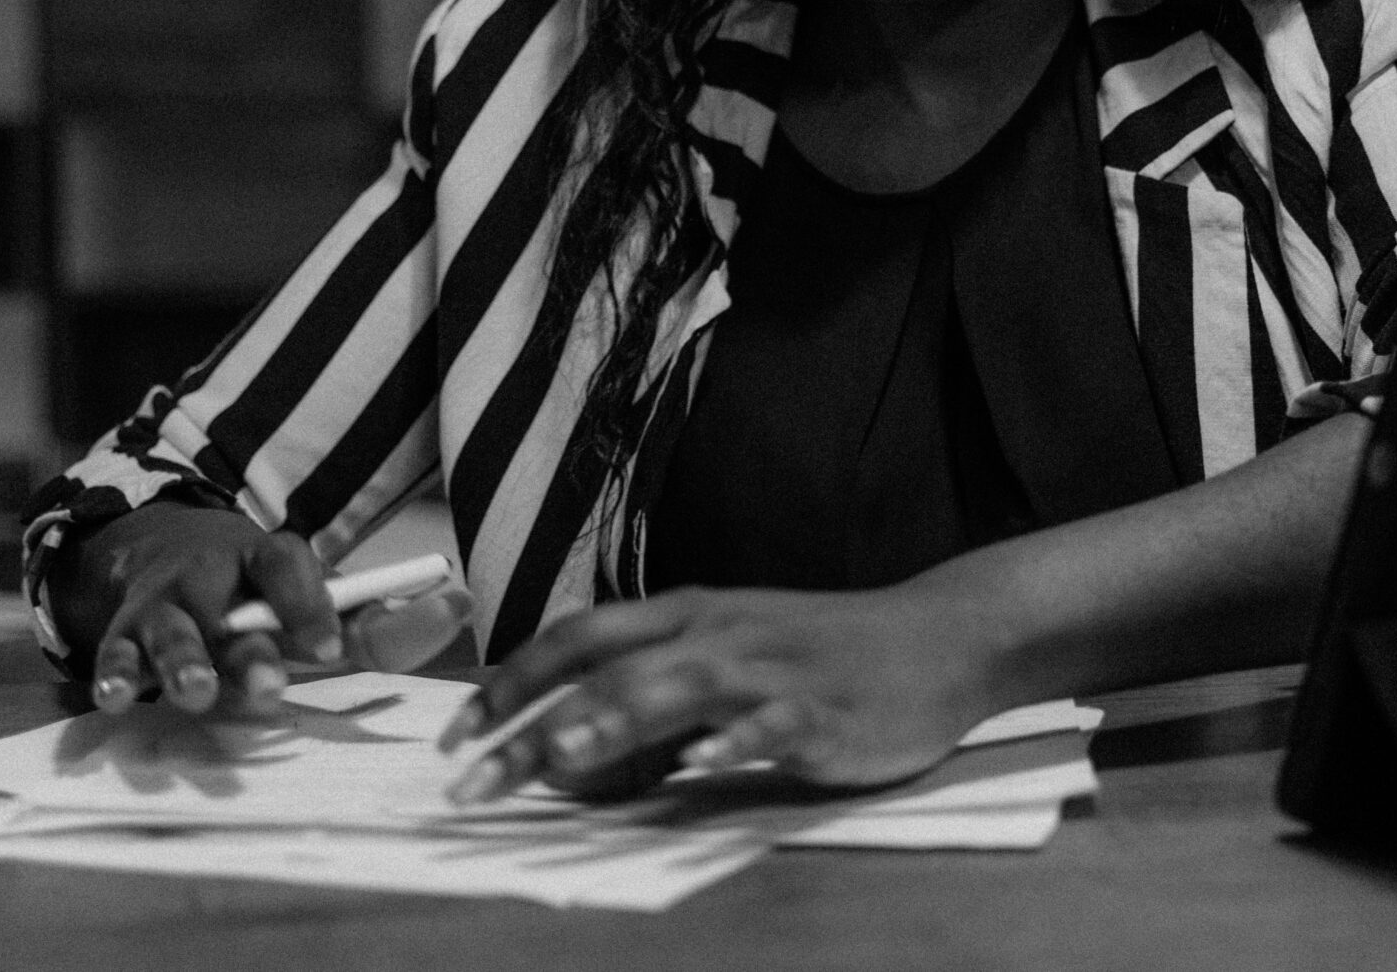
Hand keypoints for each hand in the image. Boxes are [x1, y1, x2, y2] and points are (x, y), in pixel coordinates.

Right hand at [56, 505, 472, 718]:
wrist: (169, 552)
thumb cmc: (266, 595)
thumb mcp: (319, 599)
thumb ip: (383, 618)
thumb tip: (460, 604)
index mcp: (267, 556)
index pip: (289, 569)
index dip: (310, 606)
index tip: (333, 649)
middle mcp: (213, 576)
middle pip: (229, 609)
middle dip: (249, 650)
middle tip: (270, 685)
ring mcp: (165, 605)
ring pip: (171, 632)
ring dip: (184, 663)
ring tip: (198, 694)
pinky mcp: (124, 635)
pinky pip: (114, 654)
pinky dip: (113, 674)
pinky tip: (116, 697)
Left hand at [436, 583, 1002, 803]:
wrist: (941, 635)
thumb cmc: (824, 654)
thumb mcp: (730, 659)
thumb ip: (655, 698)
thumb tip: (571, 751)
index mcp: (688, 616)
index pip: (578, 638)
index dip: (512, 683)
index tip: (455, 736)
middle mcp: (719, 632)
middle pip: (611, 669)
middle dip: (535, 725)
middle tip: (474, 780)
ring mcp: (773, 667)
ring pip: (682, 683)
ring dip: (617, 717)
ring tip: (562, 756)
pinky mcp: (826, 707)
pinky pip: (774, 721)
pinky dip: (736, 737)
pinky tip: (705, 762)